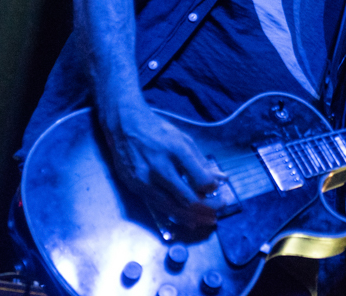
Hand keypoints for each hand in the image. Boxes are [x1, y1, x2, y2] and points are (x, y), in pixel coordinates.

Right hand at [101, 101, 226, 227]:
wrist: (124, 125)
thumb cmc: (158, 131)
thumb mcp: (184, 140)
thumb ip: (202, 162)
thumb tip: (221, 179)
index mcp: (176, 151)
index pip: (201, 180)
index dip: (213, 188)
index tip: (218, 189)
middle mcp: (160, 168)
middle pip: (188, 199)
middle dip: (208, 208)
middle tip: (219, 208)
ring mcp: (145, 180)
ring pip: (173, 208)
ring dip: (194, 217)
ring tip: (208, 219)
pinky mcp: (135, 188)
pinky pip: (158, 207)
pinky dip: (176, 214)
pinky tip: (188, 218)